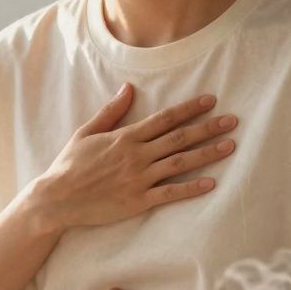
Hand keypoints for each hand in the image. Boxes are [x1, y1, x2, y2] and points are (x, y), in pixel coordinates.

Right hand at [30, 83, 238, 230]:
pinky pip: (170, 192)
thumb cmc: (70, 165)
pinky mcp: (138, 201)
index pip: (165, 118)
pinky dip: (191, 188)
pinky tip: (210, 183)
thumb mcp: (87, 132)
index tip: (211, 101)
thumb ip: (111, 111)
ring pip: (180, 162)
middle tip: (233, 121)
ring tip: (230, 146)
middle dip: (208, 128)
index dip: (190, 109)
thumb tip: (128, 88)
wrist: (57, 198)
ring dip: (207, 153)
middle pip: (180, 138)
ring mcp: (139, 178)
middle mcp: (137, 155)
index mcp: (126, 136)